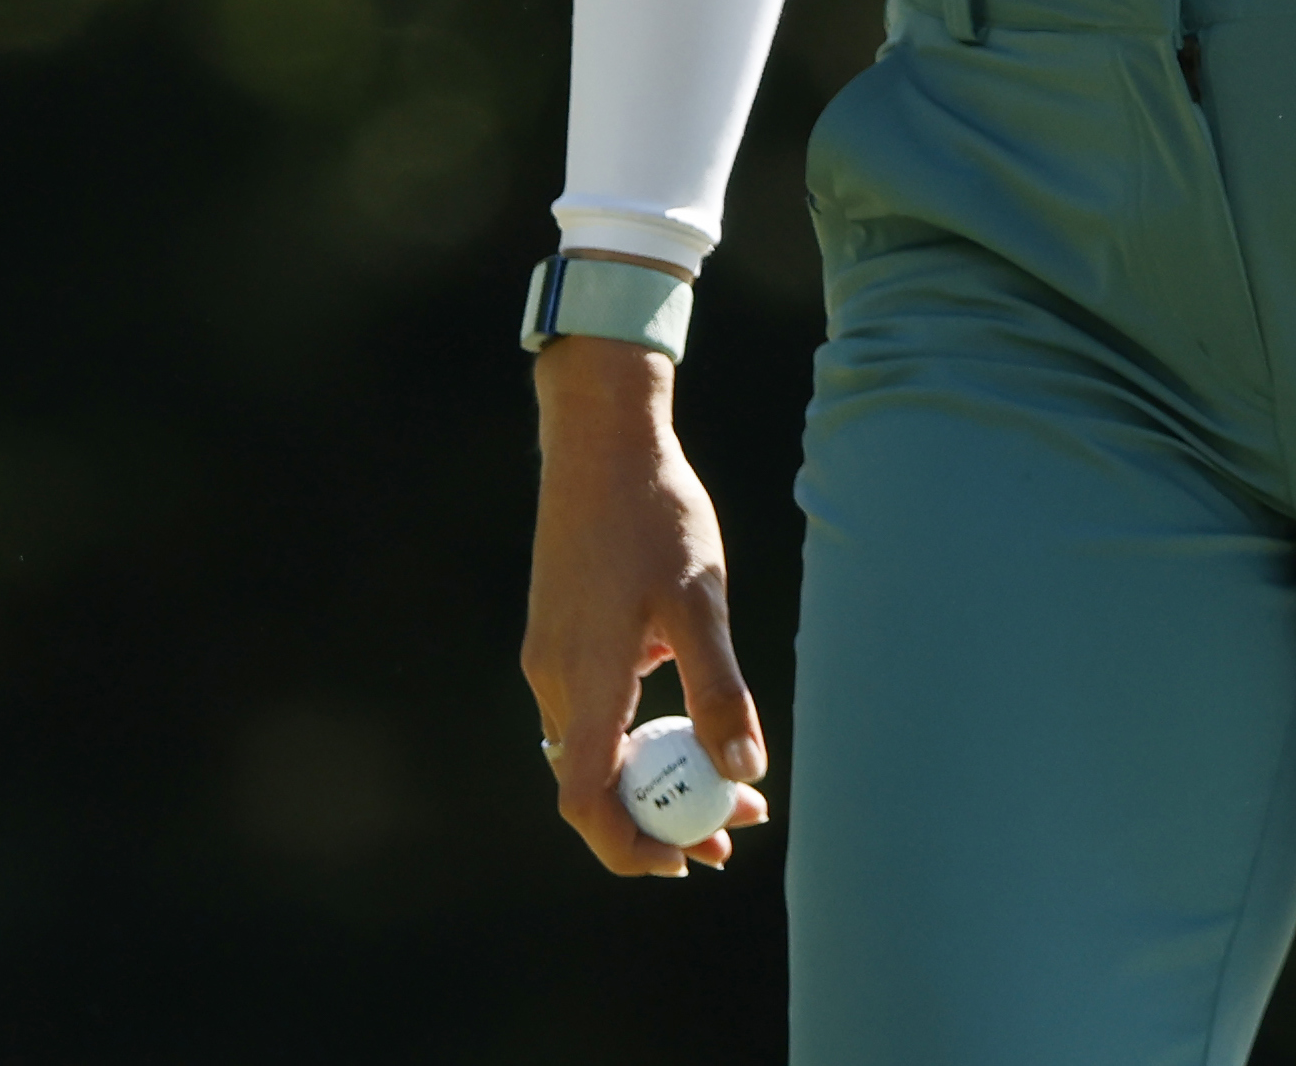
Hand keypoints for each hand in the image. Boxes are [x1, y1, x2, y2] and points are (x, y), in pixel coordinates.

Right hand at [515, 315, 770, 877]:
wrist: (599, 437)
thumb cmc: (654, 514)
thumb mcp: (699, 602)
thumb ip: (719, 690)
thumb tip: (745, 772)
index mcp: (584, 680)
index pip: (586, 801)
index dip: (629, 847)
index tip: (686, 859)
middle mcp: (555, 679)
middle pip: (595, 783)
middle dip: (662, 819)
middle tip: (735, 828)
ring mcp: (550, 656)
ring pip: (594, 747)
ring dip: (655, 778)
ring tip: (730, 780)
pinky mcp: (558, 635)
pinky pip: (591, 711)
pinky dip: (637, 734)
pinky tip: (686, 707)